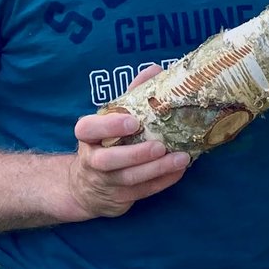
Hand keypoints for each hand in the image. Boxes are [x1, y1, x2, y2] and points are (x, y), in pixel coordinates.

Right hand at [63, 65, 191, 219]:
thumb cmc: (106, 142)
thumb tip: (155, 69)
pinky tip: (179, 171)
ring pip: (128, 179)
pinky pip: (142, 192)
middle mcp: (92, 160)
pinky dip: (162, 182)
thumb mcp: (113, 119)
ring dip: (156, 170)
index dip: (108, 126)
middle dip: (135, 154)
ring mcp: (104, 182)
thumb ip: (132, 96)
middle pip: (108, 160)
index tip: (132, 121)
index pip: (87, 129)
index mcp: (88, 136)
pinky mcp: (118, 199)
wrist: (87, 186)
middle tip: (160, 146)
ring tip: (181, 159)